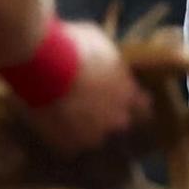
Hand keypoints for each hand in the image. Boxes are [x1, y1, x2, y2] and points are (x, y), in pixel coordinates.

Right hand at [26, 21, 151, 154]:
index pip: (143, 107)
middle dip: (109, 116)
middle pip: (119, 124)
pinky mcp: (67, 145)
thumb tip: (107, 59)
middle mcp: (116, 119)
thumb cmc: (74, 44)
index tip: (125, 97)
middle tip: (90, 103)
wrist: (44, 62)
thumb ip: (108, 59)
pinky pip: (67, 147)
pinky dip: (60, 138)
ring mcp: (92, 135)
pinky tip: (50, 124)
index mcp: (128, 93)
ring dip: (83, 129)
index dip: (133, 102)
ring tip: (66, 114)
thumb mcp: (99, 41)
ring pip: (93, 137)